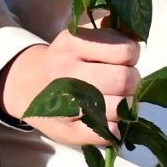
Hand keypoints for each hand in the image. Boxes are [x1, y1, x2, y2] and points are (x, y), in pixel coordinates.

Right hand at [0, 25, 141, 146]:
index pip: (125, 50)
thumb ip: (110, 35)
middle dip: (132, 82)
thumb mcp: (80, 38)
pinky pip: (109, 132)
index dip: (131, 55)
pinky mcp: (69, 131)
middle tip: (122, 82)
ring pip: (120, 108)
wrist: (28, 86)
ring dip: (125, 105)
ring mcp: (66, 103)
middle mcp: (66, 71)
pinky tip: (106, 118)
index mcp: (72, 43)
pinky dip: (115, 127)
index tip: (122, 59)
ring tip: (115, 99)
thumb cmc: (66, 60)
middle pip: (125, 79)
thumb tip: (138, 33)